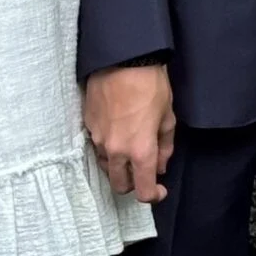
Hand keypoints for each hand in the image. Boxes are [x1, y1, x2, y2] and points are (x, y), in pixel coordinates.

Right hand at [84, 64, 176, 203]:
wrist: (123, 59)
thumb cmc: (151, 85)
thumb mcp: (168, 118)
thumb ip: (165, 147)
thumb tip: (160, 165)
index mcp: (140, 151)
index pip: (143, 191)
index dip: (154, 196)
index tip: (159, 189)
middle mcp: (116, 151)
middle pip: (120, 185)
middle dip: (133, 184)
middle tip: (143, 170)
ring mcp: (98, 139)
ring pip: (107, 166)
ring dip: (119, 166)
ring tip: (130, 149)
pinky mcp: (87, 125)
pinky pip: (97, 146)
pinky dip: (108, 147)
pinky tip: (117, 131)